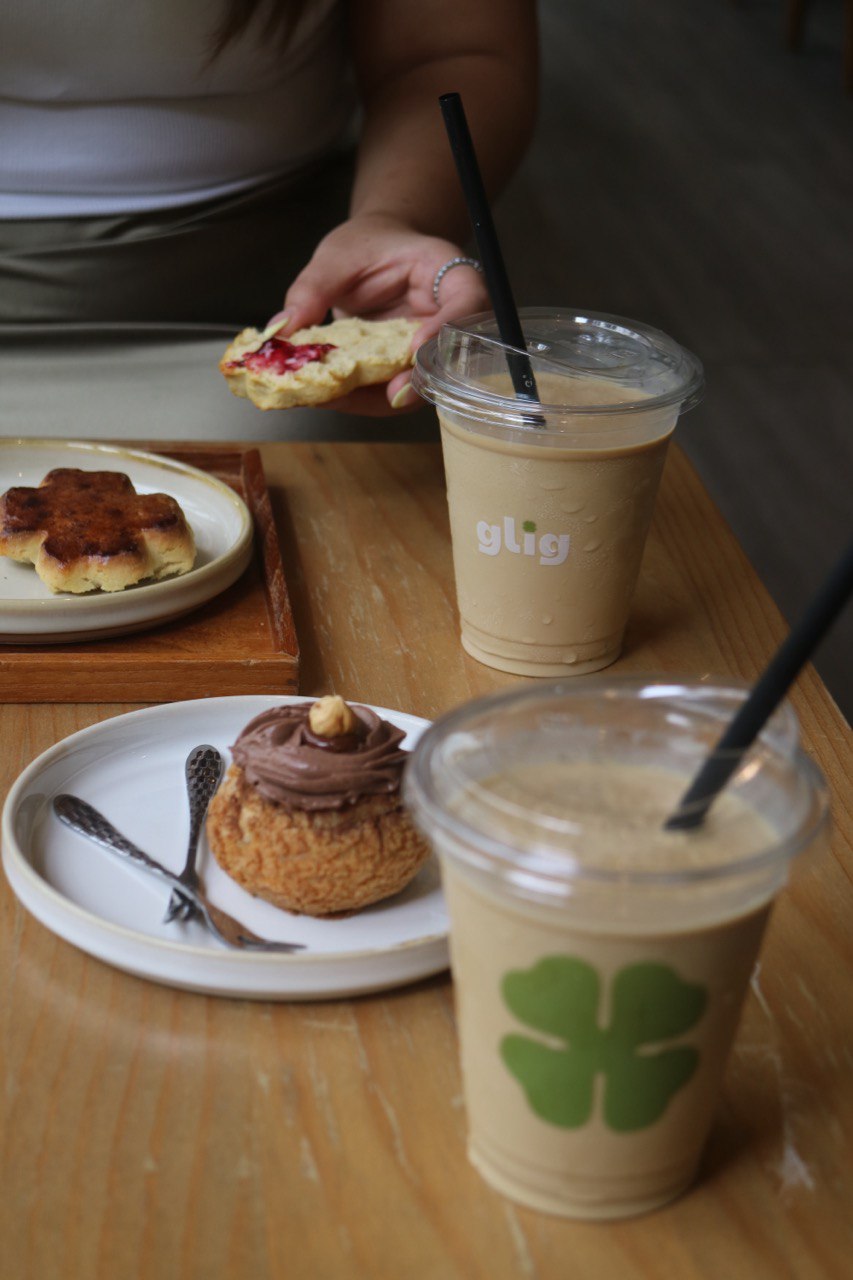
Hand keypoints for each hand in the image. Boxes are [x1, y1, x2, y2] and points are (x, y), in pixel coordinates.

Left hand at [267, 214, 488, 414]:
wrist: (372, 256)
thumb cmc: (366, 246)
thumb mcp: (337, 255)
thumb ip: (313, 288)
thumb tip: (283, 329)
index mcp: (450, 274)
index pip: (467, 303)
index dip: (444, 330)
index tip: (414, 349)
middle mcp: (450, 319)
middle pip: (451, 358)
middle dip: (418, 382)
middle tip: (387, 394)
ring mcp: (431, 352)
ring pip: (420, 386)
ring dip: (380, 399)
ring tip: (335, 398)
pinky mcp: (407, 373)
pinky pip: (390, 393)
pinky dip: (360, 399)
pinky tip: (326, 396)